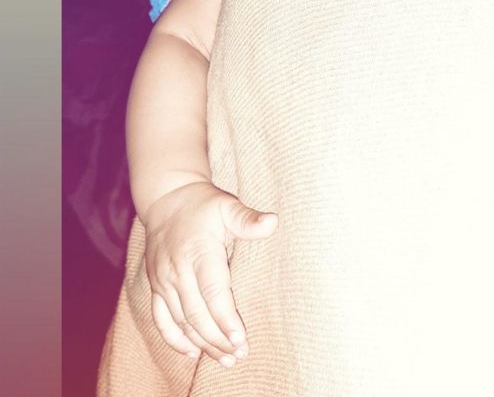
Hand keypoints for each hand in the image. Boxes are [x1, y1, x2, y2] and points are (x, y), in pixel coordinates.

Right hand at [143, 181, 277, 365]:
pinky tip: (193, 352)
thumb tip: (273, 222)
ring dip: (202, 343)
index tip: (240, 339)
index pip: (213, 292)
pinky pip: (161, 319)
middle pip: (197, 314)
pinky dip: (175, 339)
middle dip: (218, 339)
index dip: (226, 319)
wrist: (166, 199)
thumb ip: (247, 218)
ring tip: (225, 359)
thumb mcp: (226, 206)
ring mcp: (163, 280)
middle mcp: (177, 270)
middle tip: (239, 355)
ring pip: (181, 321)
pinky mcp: (155, 286)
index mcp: (198, 251)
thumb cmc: (204, 205)